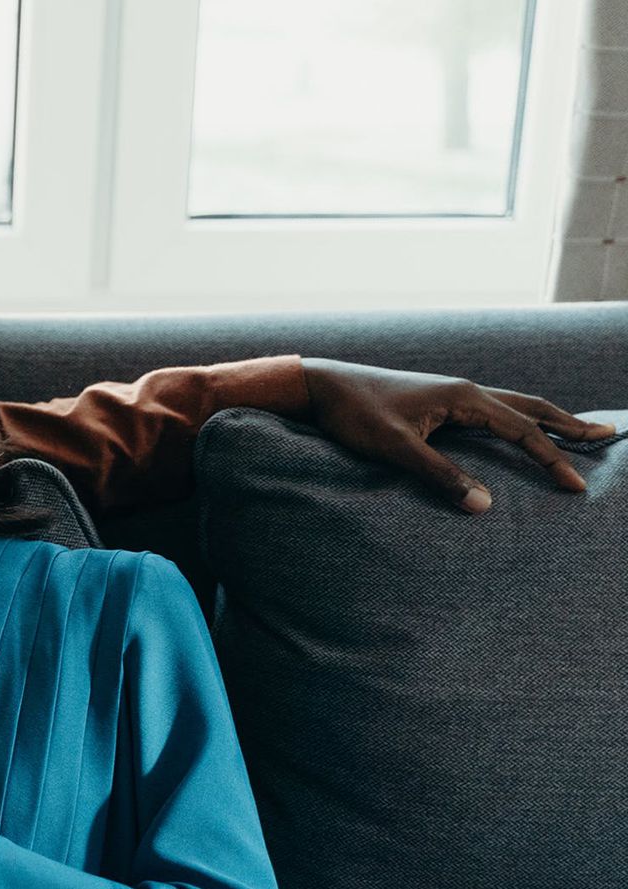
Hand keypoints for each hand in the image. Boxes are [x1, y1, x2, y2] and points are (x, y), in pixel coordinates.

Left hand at [300, 358, 616, 512]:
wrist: (322, 386)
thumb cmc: (355, 414)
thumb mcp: (395, 448)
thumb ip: (439, 475)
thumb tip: (486, 506)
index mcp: (464, 398)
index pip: (523, 431)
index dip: (551, 458)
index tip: (576, 486)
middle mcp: (465, 391)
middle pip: (530, 408)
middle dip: (568, 424)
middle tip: (607, 436)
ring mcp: (452, 394)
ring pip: (512, 406)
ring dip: (546, 418)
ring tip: (576, 430)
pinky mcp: (438, 401)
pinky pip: (491, 411)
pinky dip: (516, 420)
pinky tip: (517, 431)